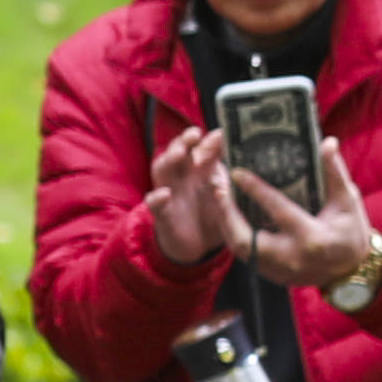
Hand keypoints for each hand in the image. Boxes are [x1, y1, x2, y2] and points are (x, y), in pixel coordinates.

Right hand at [145, 126, 247, 275]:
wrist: (200, 246)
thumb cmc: (212, 213)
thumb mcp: (222, 192)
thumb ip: (222, 171)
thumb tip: (228, 146)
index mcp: (197, 170)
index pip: (198, 148)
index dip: (206, 141)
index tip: (219, 134)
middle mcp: (180, 176)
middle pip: (176, 152)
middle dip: (183, 141)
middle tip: (194, 136)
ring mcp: (169, 192)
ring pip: (161, 169)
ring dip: (169, 159)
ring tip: (180, 154)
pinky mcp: (162, 213)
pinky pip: (153, 203)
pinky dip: (157, 197)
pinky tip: (165, 194)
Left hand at [219, 135, 381, 297]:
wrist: (353, 273)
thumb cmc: (351, 233)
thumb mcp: (348, 201)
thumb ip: (335, 172)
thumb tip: (327, 142)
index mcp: (312, 238)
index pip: (278, 210)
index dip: (255, 190)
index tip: (237, 172)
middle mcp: (291, 257)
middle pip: (246, 238)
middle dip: (227, 213)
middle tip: (217, 187)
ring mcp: (279, 271)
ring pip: (241, 248)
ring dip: (226, 223)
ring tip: (219, 197)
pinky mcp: (273, 276)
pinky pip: (246, 254)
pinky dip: (234, 233)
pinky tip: (229, 214)